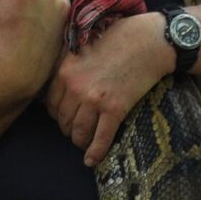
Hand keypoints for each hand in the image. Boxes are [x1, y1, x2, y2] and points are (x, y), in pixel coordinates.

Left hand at [45, 11, 172, 167]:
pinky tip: (91, 160)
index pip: (51, 104)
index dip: (57, 114)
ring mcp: (94, 100)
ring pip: (79, 132)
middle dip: (68, 128)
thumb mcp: (81, 46)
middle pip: (63, 120)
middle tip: (75, 131)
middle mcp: (74, 88)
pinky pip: (101, 137)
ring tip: (83, 143)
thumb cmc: (117, 39)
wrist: (149, 41)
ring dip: (79, 141)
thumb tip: (54, 86)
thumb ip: (65, 64)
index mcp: (64, 72)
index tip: (64, 117)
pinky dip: (95, 152)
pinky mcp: (115, 109)